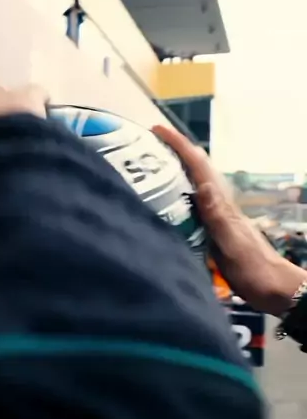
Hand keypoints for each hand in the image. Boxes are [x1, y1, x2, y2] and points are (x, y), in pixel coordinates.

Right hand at [153, 125, 305, 314]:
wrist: (273, 288)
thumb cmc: (253, 268)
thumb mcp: (232, 243)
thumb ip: (217, 216)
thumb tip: (204, 184)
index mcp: (221, 205)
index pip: (198, 166)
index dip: (178, 145)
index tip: (156, 130)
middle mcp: (218, 206)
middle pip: (196, 170)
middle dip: (174, 151)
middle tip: (146, 144)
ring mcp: (217, 218)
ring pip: (193, 185)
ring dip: (175, 171)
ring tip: (150, 166)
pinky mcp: (214, 231)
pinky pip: (192, 206)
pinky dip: (178, 196)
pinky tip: (167, 203)